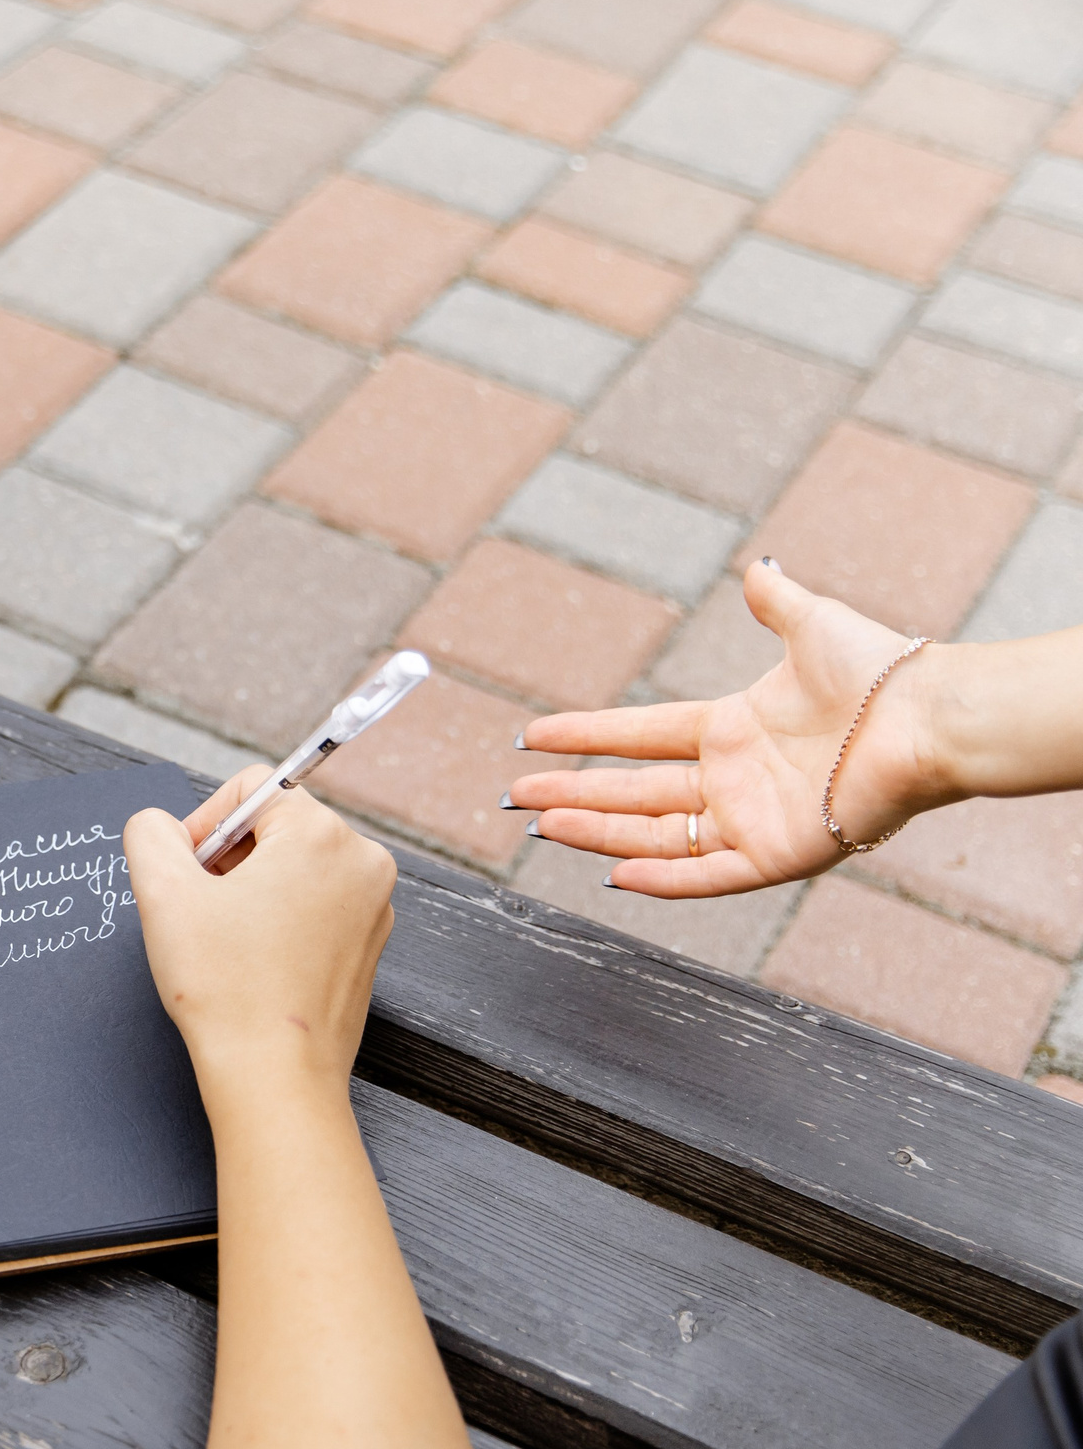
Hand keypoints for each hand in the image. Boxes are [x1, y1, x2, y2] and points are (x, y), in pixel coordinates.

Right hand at [125, 772, 396, 1096]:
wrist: (274, 1075)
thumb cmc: (224, 987)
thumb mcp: (163, 893)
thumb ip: (150, 834)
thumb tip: (160, 828)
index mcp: (322, 834)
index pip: (251, 790)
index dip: (203, 825)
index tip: (185, 875)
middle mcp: (363, 862)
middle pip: (276, 827)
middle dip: (229, 860)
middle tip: (201, 911)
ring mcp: (374, 908)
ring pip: (294, 869)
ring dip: (251, 892)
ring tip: (226, 941)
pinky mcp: (369, 948)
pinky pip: (315, 908)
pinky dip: (279, 922)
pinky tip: (253, 962)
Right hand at [507, 560, 951, 897]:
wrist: (931, 719)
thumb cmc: (881, 672)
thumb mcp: (813, 625)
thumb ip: (776, 602)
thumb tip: (758, 568)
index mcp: (732, 728)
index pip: (640, 735)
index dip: (586, 734)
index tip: (534, 736)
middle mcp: (733, 778)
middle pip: (633, 790)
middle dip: (572, 793)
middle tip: (516, 794)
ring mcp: (751, 819)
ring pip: (655, 834)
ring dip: (598, 831)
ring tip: (543, 826)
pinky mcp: (777, 855)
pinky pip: (707, 874)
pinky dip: (663, 880)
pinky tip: (615, 875)